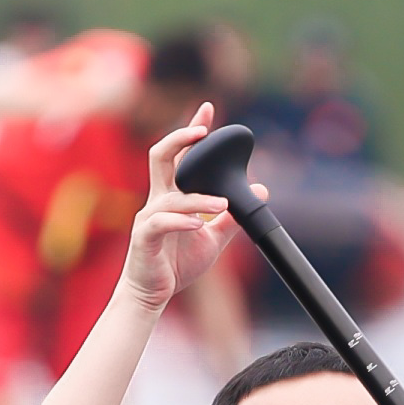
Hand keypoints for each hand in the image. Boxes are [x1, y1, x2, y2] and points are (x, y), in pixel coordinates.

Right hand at [115, 108, 240, 312]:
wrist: (151, 295)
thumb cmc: (175, 265)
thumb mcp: (211, 239)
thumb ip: (231, 217)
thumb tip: (259, 192)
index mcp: (171, 196)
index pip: (180, 155)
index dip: (192, 131)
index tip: (208, 110)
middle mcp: (157, 200)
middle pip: (161, 156)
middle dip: (180, 138)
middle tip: (203, 131)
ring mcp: (149, 218)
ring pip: (172, 196)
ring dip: (199, 199)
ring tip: (223, 205)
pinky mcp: (144, 238)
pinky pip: (160, 223)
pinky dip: (181, 221)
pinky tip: (198, 226)